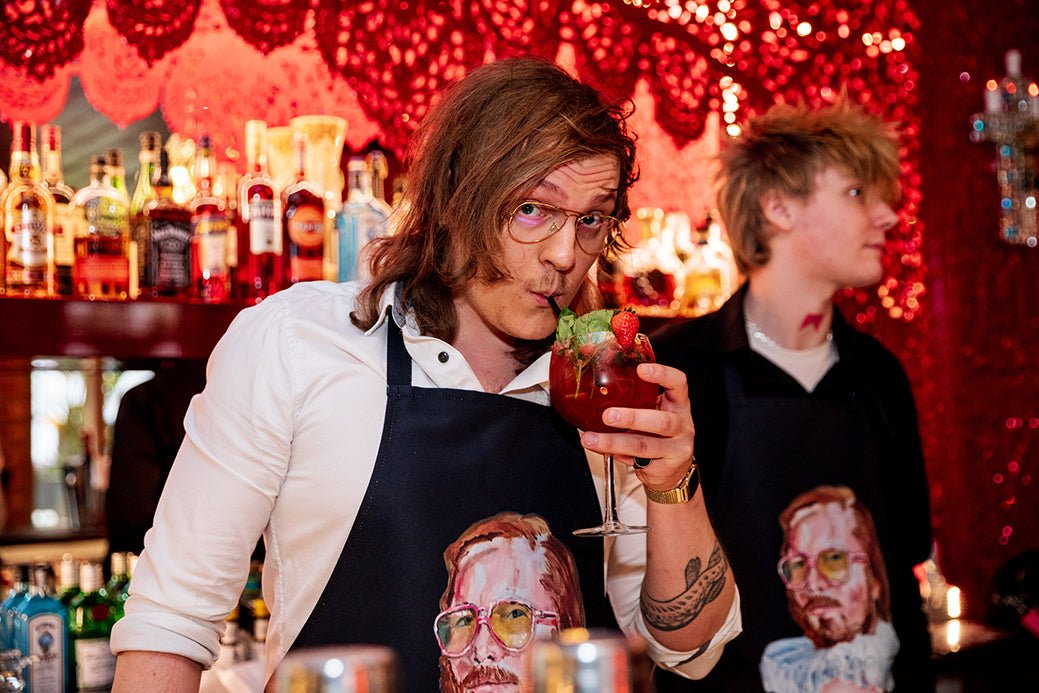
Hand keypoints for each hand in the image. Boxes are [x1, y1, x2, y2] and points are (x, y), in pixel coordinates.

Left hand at [579, 362, 694, 490]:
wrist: (672, 470)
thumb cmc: (659, 434)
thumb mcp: (654, 411)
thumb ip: (636, 401)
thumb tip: (597, 391)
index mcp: (678, 404)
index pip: (678, 383)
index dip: (662, 375)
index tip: (641, 369)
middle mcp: (682, 425)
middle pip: (662, 421)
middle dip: (632, 417)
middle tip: (608, 415)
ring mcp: (677, 448)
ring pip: (645, 445)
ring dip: (614, 441)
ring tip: (592, 438)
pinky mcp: (666, 467)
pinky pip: (638, 462)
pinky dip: (617, 455)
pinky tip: (604, 451)